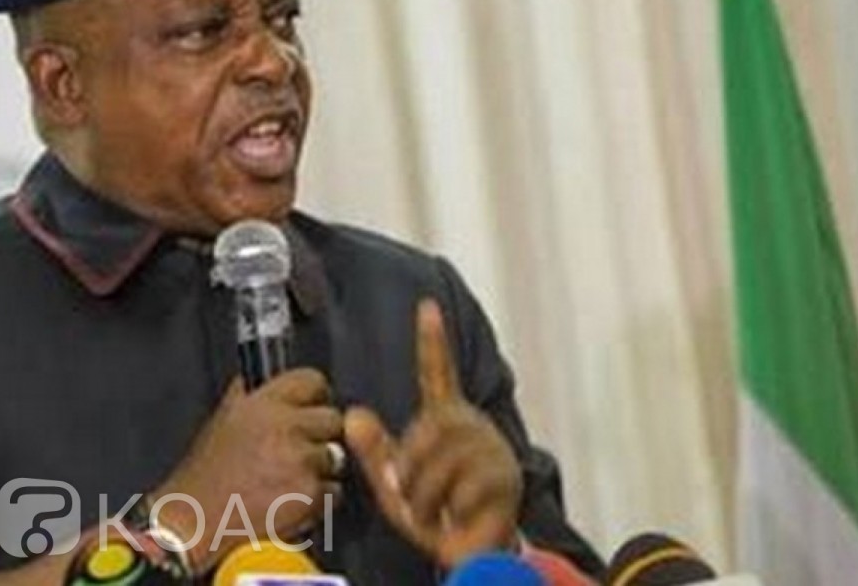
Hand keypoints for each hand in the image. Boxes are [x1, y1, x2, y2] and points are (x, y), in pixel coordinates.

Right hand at [151, 369, 343, 570]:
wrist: (196, 522)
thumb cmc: (206, 477)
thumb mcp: (224, 420)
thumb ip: (250, 395)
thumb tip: (268, 378)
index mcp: (261, 404)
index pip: (311, 381)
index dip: (314, 396)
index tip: (311, 406)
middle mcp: (283, 427)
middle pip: (332, 419)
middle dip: (319, 436)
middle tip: (296, 451)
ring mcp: (299, 460)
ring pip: (336, 457)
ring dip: (319, 469)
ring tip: (285, 479)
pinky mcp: (309, 492)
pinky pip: (333, 491)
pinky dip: (318, 499)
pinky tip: (288, 500)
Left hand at [343, 300, 522, 566]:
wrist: (469, 551)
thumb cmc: (433, 512)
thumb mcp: (393, 481)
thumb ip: (374, 451)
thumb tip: (352, 414)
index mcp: (443, 419)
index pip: (438, 372)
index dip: (432, 340)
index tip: (426, 306)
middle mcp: (470, 426)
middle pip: (430, 427)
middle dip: (409, 464)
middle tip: (402, 490)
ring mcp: (492, 450)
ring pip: (445, 460)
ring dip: (424, 493)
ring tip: (429, 512)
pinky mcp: (506, 479)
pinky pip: (466, 488)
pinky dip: (450, 509)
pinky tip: (455, 516)